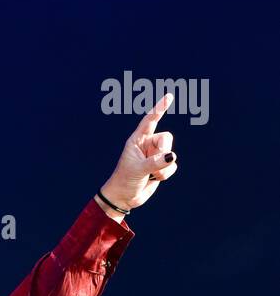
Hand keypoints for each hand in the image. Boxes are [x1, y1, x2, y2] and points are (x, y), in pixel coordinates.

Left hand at [100, 93, 177, 210]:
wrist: (124, 198)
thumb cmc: (125, 180)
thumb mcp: (137, 170)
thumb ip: (154, 162)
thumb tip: (171, 156)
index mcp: (137, 140)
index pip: (150, 120)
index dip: (159, 108)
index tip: (169, 96)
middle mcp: (147, 145)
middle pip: (166, 138)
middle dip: (163, 151)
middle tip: (152, 163)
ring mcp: (155, 156)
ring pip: (170, 152)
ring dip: (163, 166)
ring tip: (151, 174)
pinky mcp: (161, 167)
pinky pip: (172, 165)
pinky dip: (166, 173)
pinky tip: (155, 178)